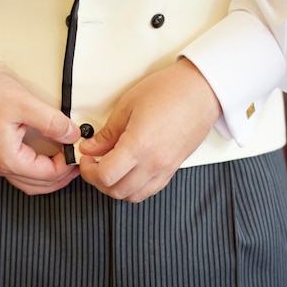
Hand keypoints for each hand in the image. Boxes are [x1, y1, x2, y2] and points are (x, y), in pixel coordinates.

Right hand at [0, 68, 80, 194]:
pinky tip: (48, 156)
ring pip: (30, 182)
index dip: (68, 165)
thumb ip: (52, 122)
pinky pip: (21, 171)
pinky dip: (38, 169)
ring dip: (50, 176)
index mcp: (8, 159)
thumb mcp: (24, 104)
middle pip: (40, 185)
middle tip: (78, 161)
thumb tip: (73, 134)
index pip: (48, 174)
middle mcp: (0, 166)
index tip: (78, 150)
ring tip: (67, 161)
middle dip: (62, 176)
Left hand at [78, 57, 220, 202]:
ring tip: (109, 169)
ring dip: (116, 187)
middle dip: (98, 181)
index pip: (105, 175)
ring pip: (133, 196)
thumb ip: (108, 132)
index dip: (88, 171)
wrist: (201, 90)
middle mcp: (154, 162)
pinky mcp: (173, 168)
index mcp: (139, 145)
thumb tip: (92, 146)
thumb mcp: (128, 105)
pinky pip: (150, 190)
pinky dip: (134, 188)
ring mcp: (165, 168)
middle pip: (117, 191)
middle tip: (93, 164)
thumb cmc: (170, 90)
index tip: (85, 159)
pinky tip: (128, 172)